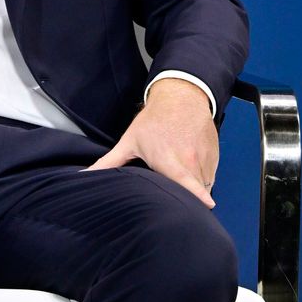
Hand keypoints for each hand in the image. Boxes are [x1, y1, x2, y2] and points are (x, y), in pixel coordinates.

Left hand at [86, 79, 217, 207]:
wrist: (181, 96)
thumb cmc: (153, 120)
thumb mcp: (130, 141)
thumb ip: (110, 163)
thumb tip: (85, 176)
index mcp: (170, 162)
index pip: (189, 185)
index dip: (198, 197)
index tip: (206, 206)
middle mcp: (191, 162)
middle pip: (194, 192)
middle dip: (186, 200)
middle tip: (174, 200)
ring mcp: (205, 159)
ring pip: (204, 185)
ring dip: (194, 188)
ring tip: (179, 177)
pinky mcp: (215, 157)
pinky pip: (210, 176)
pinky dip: (202, 177)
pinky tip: (189, 168)